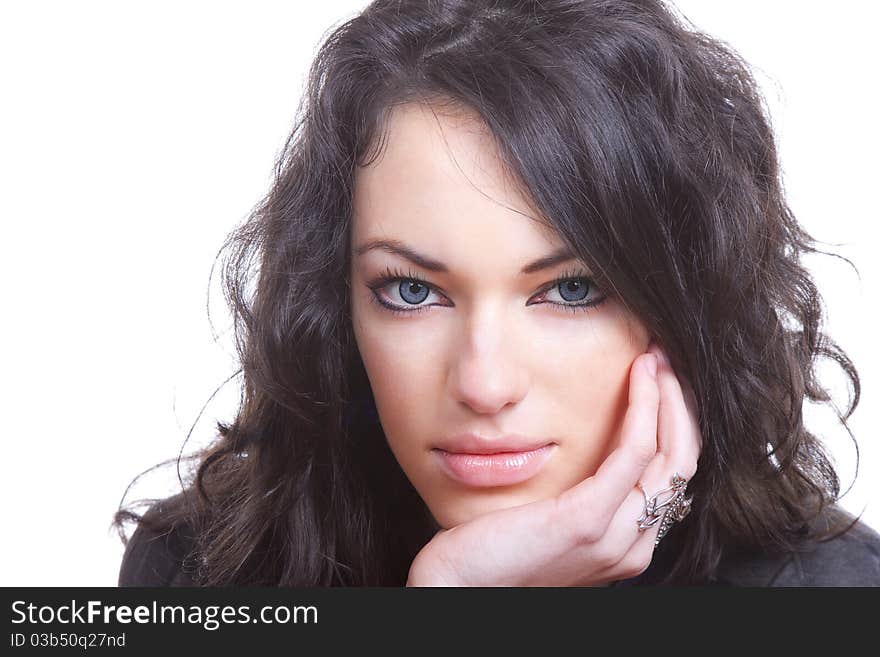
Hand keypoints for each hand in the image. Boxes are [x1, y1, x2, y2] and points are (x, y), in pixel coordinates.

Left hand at [406, 341, 701, 585]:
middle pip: (682, 461)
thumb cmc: (494, 551)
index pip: (672, 475)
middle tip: (666, 358)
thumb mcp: (549, 519)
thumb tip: (589, 450)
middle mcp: (633, 545)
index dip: (676, 422)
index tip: (662, 379)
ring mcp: (615, 536)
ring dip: (669, 397)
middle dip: (681, 403)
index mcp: (626, 543)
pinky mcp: (588, 520)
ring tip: (657, 358)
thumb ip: (579, 496)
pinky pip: (634, 452)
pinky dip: (644, 407)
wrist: (458, 590)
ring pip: (671, 454)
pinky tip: (639, 378)